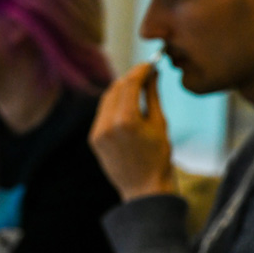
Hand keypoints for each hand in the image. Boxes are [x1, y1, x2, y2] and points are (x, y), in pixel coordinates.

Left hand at [89, 62, 176, 200]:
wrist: (143, 188)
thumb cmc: (158, 157)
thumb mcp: (160, 124)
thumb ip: (152, 96)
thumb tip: (152, 74)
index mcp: (126, 120)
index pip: (129, 84)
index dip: (140, 70)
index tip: (150, 64)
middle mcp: (107, 125)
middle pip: (116, 89)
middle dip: (130, 78)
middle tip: (145, 72)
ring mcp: (97, 132)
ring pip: (106, 100)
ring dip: (121, 89)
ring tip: (138, 85)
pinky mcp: (93, 139)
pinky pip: (102, 114)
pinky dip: (113, 104)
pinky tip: (127, 102)